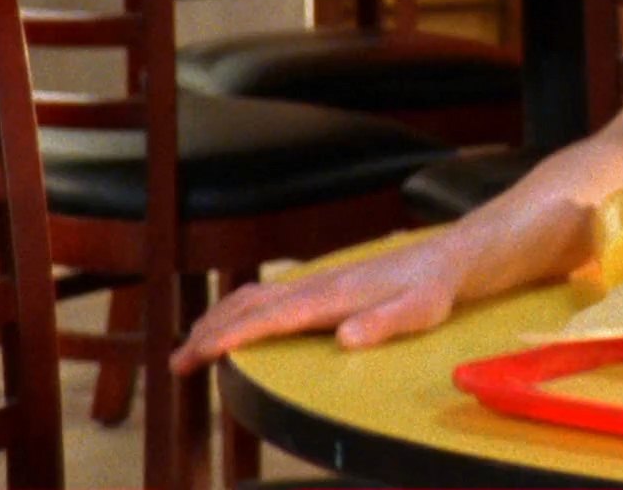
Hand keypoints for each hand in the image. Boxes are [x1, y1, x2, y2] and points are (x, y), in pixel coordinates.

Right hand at [170, 232, 464, 374]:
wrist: (445, 260)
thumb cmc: (432, 290)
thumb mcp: (418, 312)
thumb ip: (383, 323)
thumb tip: (346, 338)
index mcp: (331, 297)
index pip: (270, 317)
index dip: (233, 335)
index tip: (200, 352)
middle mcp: (316, 285)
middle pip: (249, 305)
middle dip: (209, 332)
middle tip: (177, 363)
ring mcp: (316, 282)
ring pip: (253, 296)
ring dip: (218, 319)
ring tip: (190, 345)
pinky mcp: (320, 284)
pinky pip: (267, 295)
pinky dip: (238, 309)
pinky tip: (233, 321)